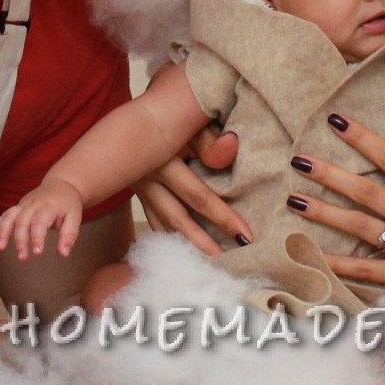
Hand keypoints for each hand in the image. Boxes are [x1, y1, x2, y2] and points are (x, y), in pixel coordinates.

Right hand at [0, 179, 86, 259]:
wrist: (61, 184)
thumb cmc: (68, 204)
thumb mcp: (75, 217)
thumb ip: (69, 235)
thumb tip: (64, 254)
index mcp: (49, 206)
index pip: (40, 222)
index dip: (37, 237)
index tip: (37, 253)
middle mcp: (33, 204)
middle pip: (22, 221)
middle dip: (20, 240)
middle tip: (22, 257)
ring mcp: (23, 205)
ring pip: (9, 216)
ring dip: (3, 232)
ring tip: (0, 248)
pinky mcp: (17, 207)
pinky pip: (4, 215)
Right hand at [135, 126, 250, 255]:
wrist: (138, 117)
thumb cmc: (175, 118)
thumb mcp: (192, 122)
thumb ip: (211, 139)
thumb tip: (231, 146)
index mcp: (164, 161)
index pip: (199, 196)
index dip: (224, 218)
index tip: (246, 237)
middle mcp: (149, 180)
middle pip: (179, 221)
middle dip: (204, 245)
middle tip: (228, 266)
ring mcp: (141, 191)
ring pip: (164, 227)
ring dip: (185, 248)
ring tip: (207, 268)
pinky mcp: (138, 196)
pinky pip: (154, 224)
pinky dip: (169, 242)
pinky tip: (183, 256)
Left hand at [285, 115, 384, 325]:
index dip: (363, 137)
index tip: (336, 121)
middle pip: (367, 191)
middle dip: (330, 173)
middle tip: (299, 159)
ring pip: (361, 228)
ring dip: (325, 213)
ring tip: (294, 200)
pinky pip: (370, 272)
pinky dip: (342, 265)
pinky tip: (316, 256)